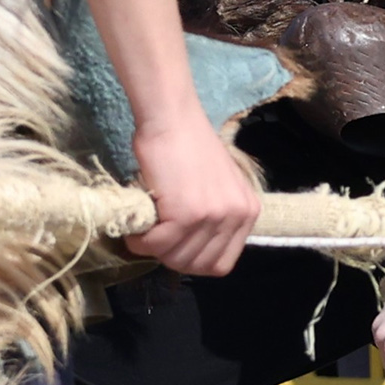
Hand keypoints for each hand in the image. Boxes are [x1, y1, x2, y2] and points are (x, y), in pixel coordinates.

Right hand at [126, 109, 257, 277]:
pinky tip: (136, 231)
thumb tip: (194, 248)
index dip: (193, 261)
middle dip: (171, 258)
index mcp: (249, 212)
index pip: (222, 263)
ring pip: (177, 258)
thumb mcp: (218, 185)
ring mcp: (214, 216)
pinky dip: (141, 242)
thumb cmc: (188, 146)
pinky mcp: (187, 214)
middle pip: (199, 265)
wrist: (172, 119)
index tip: (174, 248)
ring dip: (154, 251)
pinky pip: (158, 245)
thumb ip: (216, 216)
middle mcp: (237, 216)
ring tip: (144, 232)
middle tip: (154, 240)